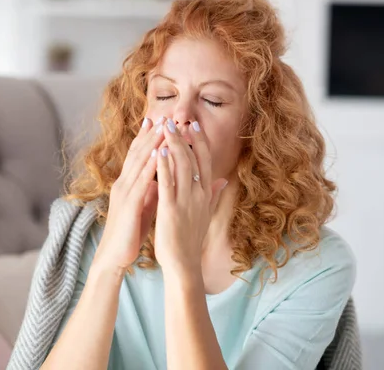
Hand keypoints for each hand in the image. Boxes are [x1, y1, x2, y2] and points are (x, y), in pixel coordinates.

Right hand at [92, 116, 164, 271]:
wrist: (115, 256)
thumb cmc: (130, 231)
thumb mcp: (144, 205)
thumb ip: (153, 189)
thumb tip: (165, 176)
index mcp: (129, 183)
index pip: (138, 155)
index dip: (148, 136)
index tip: (160, 119)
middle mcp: (124, 182)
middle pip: (138, 152)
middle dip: (151, 132)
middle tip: (164, 114)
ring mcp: (125, 192)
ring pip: (139, 161)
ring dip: (152, 142)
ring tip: (164, 126)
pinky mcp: (129, 204)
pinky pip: (141, 181)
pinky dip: (151, 165)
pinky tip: (160, 153)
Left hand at [154, 118, 228, 273]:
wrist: (183, 263)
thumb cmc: (191, 238)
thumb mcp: (206, 213)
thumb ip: (213, 194)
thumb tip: (223, 180)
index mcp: (205, 194)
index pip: (205, 161)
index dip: (200, 142)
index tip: (194, 125)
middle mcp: (199, 194)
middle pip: (194, 158)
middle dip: (185, 137)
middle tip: (177, 119)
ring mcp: (186, 201)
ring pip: (182, 166)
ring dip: (174, 144)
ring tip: (166, 126)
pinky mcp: (171, 210)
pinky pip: (168, 183)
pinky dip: (164, 166)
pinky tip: (159, 151)